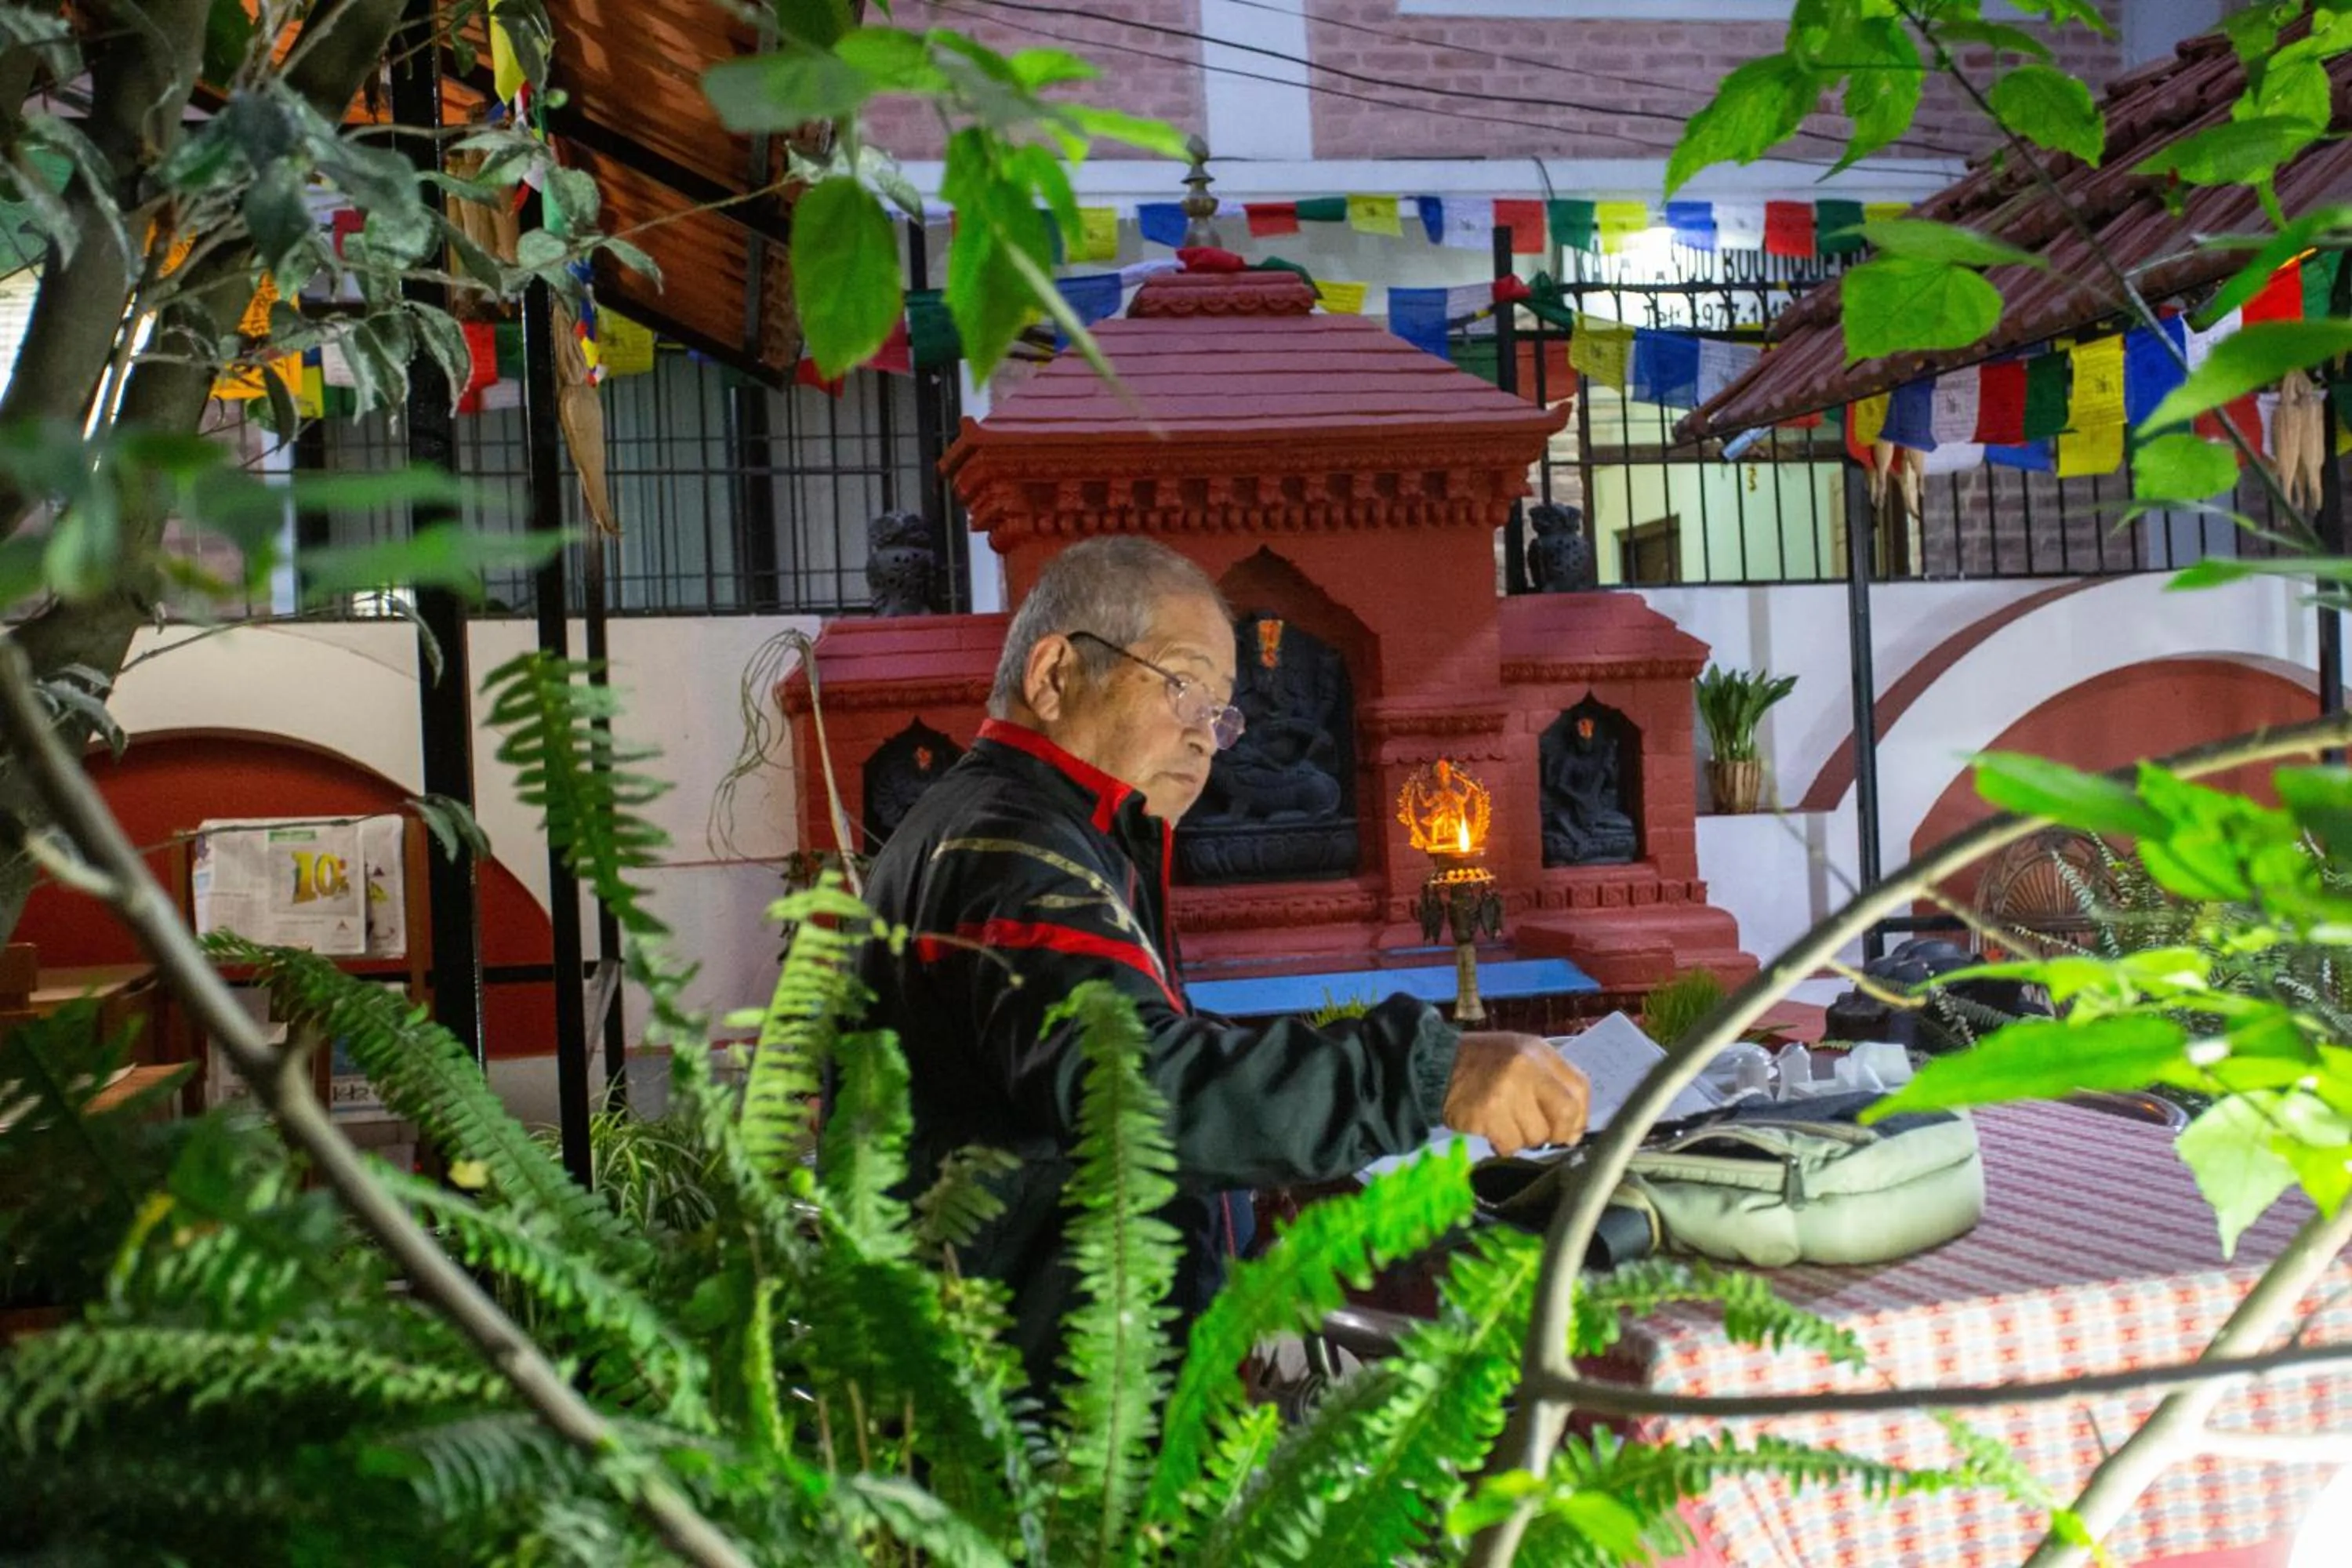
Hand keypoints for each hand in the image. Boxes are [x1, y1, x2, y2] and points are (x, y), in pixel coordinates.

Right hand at [1441, 1032, 1590, 1156]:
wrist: (1436, 1064)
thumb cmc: (1484, 1063)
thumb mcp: (1522, 1057)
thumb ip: (1551, 1084)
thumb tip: (1574, 1129)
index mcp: (1538, 1052)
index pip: (1579, 1089)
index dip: (1579, 1116)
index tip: (1569, 1128)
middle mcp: (1525, 1068)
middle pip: (1564, 1116)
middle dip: (1556, 1133)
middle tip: (1538, 1132)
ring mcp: (1505, 1091)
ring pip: (1536, 1136)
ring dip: (1523, 1138)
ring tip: (1505, 1122)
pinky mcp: (1486, 1114)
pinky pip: (1510, 1145)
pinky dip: (1503, 1144)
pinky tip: (1491, 1128)